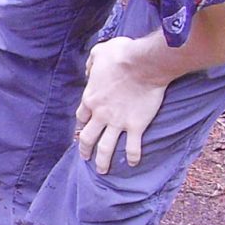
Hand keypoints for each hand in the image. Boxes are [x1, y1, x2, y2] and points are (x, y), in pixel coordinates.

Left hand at [75, 37, 168, 173]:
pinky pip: (132, 146)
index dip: (81, 124)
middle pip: (88, 137)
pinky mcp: (136, 125)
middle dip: (85, 149)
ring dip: (103, 161)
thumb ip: (92, 63)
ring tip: (102, 171)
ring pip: (106, 147)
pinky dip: (132, 156)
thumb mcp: (99, 53)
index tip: (82, 128)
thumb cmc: (122, 55)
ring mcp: (117, 122)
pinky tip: (132, 163)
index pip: (81, 116)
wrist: (143, 64)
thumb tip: (89, 71)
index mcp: (90, 98)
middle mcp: (100, 114)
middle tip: (85, 157)